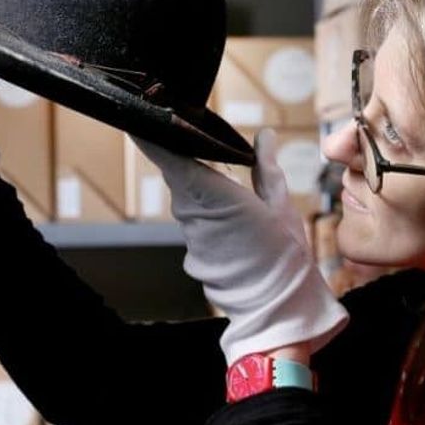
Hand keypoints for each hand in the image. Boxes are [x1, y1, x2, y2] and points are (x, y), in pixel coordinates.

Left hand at [136, 129, 348, 364]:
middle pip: (177, 174)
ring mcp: (189, 236)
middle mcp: (191, 213)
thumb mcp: (281, 203)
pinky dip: (208, 215)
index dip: (150, 133)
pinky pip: (195, 224)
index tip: (141, 114)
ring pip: (187, 199)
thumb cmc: (283, 255)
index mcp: (212, 192)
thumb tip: (264, 136)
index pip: (167, 155)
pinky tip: (231, 219)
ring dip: (201, 187)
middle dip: (186, 155)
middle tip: (197, 132)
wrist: (276, 310)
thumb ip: (267, 166)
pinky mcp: (192, 254)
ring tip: (226, 177)